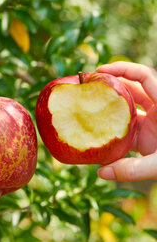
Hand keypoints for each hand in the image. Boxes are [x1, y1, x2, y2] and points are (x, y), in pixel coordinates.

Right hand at [97, 61, 156, 181]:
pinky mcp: (148, 135)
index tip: (101, 69)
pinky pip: (129, 126)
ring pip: (129, 106)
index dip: (123, 68)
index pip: (144, 76)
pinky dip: (115, 128)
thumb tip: (102, 172)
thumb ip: (133, 169)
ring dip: (111, 106)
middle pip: (133, 88)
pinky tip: (100, 132)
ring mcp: (153, 122)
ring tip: (90, 104)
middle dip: (112, 84)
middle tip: (90, 85)